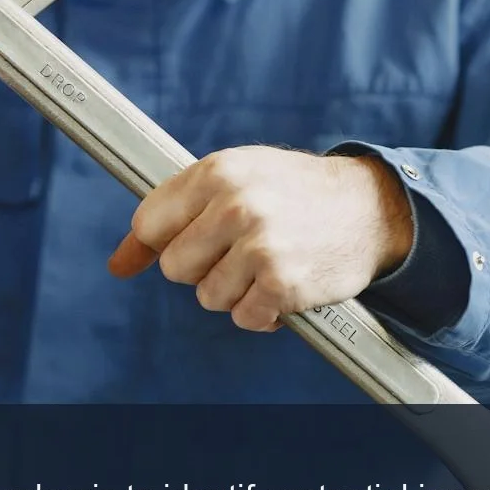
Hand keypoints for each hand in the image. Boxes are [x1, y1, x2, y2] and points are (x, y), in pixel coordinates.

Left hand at [108, 147, 413, 330]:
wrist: (371, 208)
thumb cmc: (294, 192)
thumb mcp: (234, 181)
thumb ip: (174, 214)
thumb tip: (118, 264)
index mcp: (217, 171)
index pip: (149, 224)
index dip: (163, 241)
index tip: (189, 242)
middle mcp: (236, 205)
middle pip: (173, 268)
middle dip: (202, 268)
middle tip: (238, 250)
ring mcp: (260, 245)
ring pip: (208, 297)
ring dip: (236, 291)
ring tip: (268, 263)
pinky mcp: (283, 284)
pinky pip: (244, 318)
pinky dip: (263, 313)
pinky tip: (284, 287)